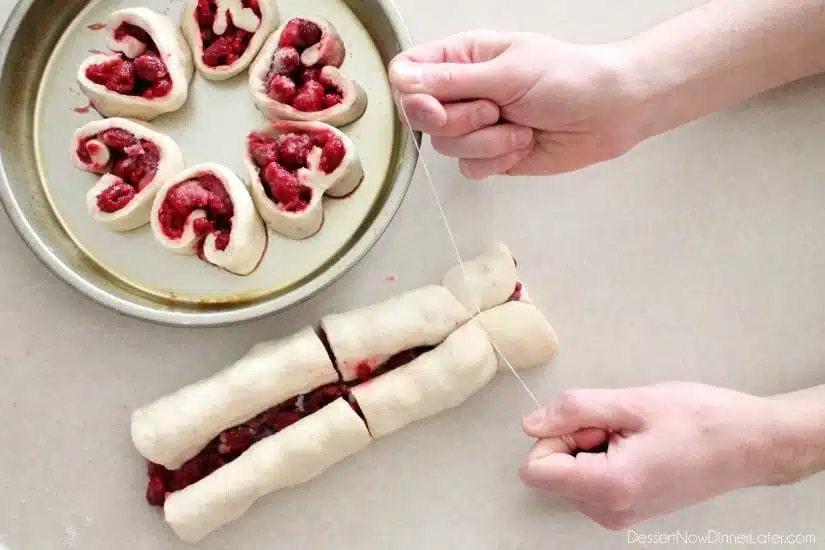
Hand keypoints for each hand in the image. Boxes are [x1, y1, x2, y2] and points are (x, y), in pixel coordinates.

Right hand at [388, 30, 645, 178]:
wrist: (609, 113)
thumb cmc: (568, 78)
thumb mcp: (508, 73)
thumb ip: (451, 81)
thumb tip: (400, 79)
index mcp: (462, 58)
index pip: (407, 73)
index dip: (412, 95)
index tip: (436, 106)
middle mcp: (462, 91)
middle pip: (422, 118)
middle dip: (462, 122)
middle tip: (496, 110)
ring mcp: (475, 125)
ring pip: (447, 146)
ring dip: (487, 143)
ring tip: (520, 127)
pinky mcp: (490, 155)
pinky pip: (470, 168)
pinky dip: (498, 160)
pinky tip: (523, 144)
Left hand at [518, 382, 807, 529]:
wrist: (751, 445)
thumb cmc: (700, 420)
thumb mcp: (632, 403)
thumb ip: (573, 411)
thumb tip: (530, 425)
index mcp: (608, 488)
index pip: (535, 470)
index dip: (553, 436)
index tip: (592, 421)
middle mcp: (609, 511)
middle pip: (552, 471)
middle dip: (574, 439)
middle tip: (621, 425)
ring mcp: (619, 515)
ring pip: (570, 475)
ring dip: (590, 446)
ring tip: (635, 434)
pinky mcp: (628, 509)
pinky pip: (590, 481)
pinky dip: (603, 458)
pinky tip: (638, 446)